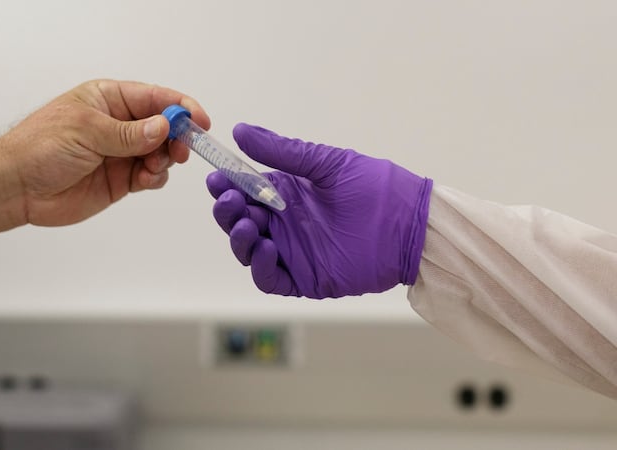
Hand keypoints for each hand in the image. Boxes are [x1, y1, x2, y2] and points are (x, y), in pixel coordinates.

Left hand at [0, 79, 209, 239]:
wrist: (17, 187)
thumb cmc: (40, 147)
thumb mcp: (87, 131)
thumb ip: (129, 133)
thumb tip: (164, 127)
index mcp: (109, 99)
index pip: (155, 97)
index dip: (181, 107)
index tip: (200, 121)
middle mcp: (119, 124)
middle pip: (164, 126)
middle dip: (178, 137)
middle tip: (181, 151)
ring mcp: (121, 153)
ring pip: (161, 153)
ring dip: (165, 160)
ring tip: (150, 169)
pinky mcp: (120, 180)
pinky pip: (150, 176)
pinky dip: (155, 178)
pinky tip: (145, 180)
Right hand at [206, 124, 431, 297]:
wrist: (411, 224)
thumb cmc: (376, 187)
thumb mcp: (325, 163)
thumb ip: (283, 152)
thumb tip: (240, 130)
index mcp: (285, 194)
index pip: (244, 191)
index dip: (227, 186)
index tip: (217, 178)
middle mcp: (283, 223)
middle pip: (240, 221)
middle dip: (228, 211)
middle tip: (228, 200)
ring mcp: (292, 252)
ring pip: (249, 251)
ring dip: (239, 238)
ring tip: (247, 224)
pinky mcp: (305, 278)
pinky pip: (271, 278)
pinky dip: (262, 266)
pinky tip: (267, 248)